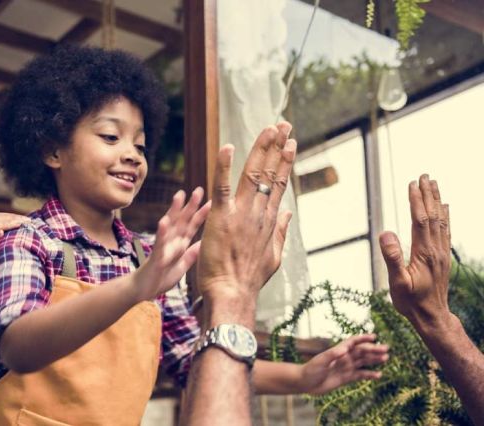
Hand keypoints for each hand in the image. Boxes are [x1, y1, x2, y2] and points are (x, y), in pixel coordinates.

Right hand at [132, 188, 210, 301]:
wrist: (143, 291)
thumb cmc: (161, 278)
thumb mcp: (182, 267)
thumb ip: (192, 254)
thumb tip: (204, 242)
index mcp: (180, 245)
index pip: (193, 226)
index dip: (202, 214)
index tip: (213, 201)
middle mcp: (172, 242)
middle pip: (183, 220)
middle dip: (191, 205)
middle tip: (198, 189)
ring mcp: (163, 247)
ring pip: (170, 226)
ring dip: (174, 210)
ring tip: (179, 196)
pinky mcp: (156, 256)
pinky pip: (159, 243)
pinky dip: (162, 232)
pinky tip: (163, 221)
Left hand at [197, 122, 296, 305]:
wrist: (232, 293)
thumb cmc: (249, 279)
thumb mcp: (273, 256)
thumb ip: (281, 232)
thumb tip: (288, 213)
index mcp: (270, 221)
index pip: (279, 184)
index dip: (285, 162)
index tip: (290, 143)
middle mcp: (259, 213)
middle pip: (270, 173)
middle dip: (277, 147)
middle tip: (283, 124)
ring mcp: (242, 214)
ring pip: (253, 174)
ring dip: (261, 149)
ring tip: (269, 128)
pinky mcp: (222, 217)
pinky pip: (223, 186)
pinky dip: (225, 166)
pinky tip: (229, 146)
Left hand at [299, 334, 387, 394]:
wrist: (305, 383)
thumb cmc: (310, 369)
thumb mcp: (321, 361)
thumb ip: (332, 354)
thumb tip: (344, 349)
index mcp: (338, 351)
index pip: (353, 342)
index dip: (363, 338)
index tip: (374, 337)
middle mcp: (344, 357)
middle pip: (361, 352)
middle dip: (373, 349)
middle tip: (386, 349)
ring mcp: (346, 367)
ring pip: (363, 362)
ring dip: (374, 360)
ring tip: (385, 358)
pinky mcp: (346, 378)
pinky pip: (360, 375)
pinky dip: (369, 374)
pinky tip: (379, 375)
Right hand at [379, 175, 451, 329]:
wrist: (432, 317)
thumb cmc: (411, 302)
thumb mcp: (397, 283)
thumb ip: (392, 258)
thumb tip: (386, 233)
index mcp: (424, 253)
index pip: (420, 220)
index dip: (416, 201)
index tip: (412, 184)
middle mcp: (435, 249)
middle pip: (433, 216)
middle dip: (428, 195)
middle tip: (424, 176)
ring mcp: (441, 253)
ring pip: (441, 221)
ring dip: (437, 201)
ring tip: (434, 185)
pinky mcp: (442, 257)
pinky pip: (446, 231)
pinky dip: (445, 216)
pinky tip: (445, 208)